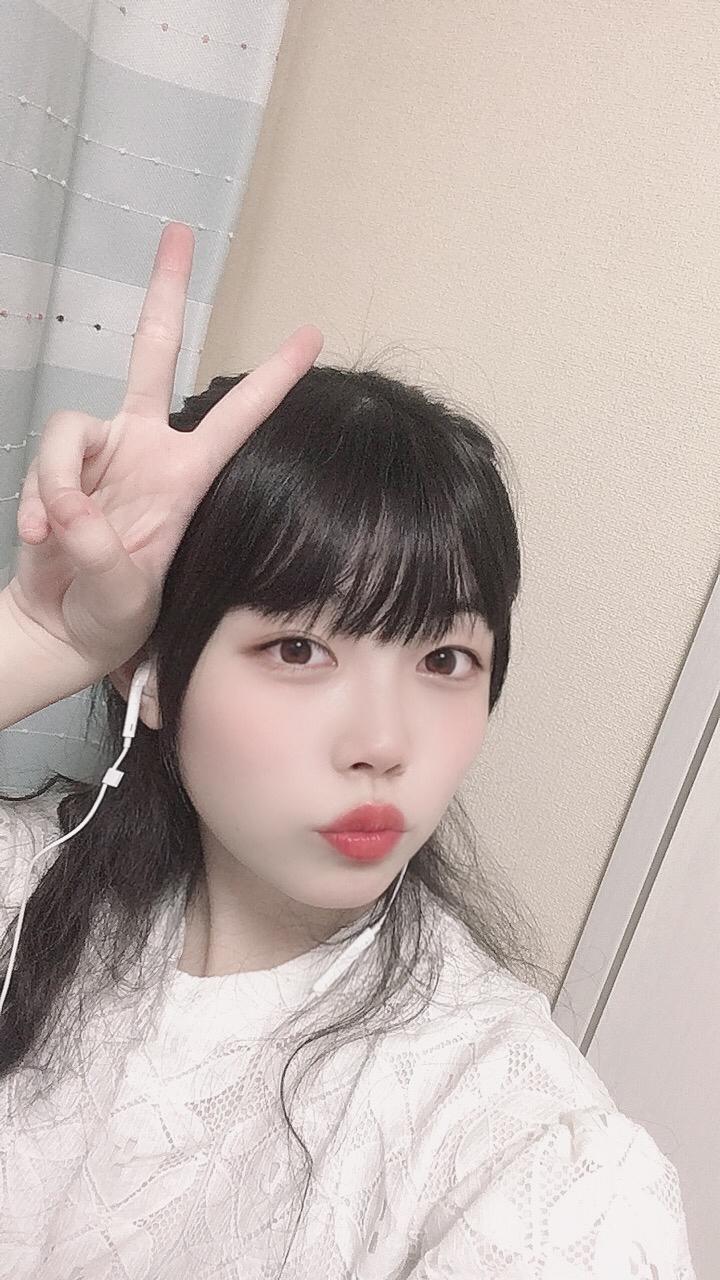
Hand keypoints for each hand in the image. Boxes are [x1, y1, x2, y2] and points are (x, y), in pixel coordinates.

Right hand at [9, 222, 323, 678]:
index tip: (311, 335)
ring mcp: (99, 452)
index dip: (272, 378)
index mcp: (186, 477)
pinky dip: (36, 499)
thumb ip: (99, 554)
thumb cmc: (113, 614)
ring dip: (57, 482)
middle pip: (154, 353)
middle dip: (165, 293)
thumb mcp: (123, 596)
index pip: (236, 417)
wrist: (63, 626)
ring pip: (70, 427)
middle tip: (179, 232)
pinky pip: (43, 462)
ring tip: (56, 535)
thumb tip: (70, 509)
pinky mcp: (57, 466)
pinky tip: (40, 539)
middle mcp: (145, 449)